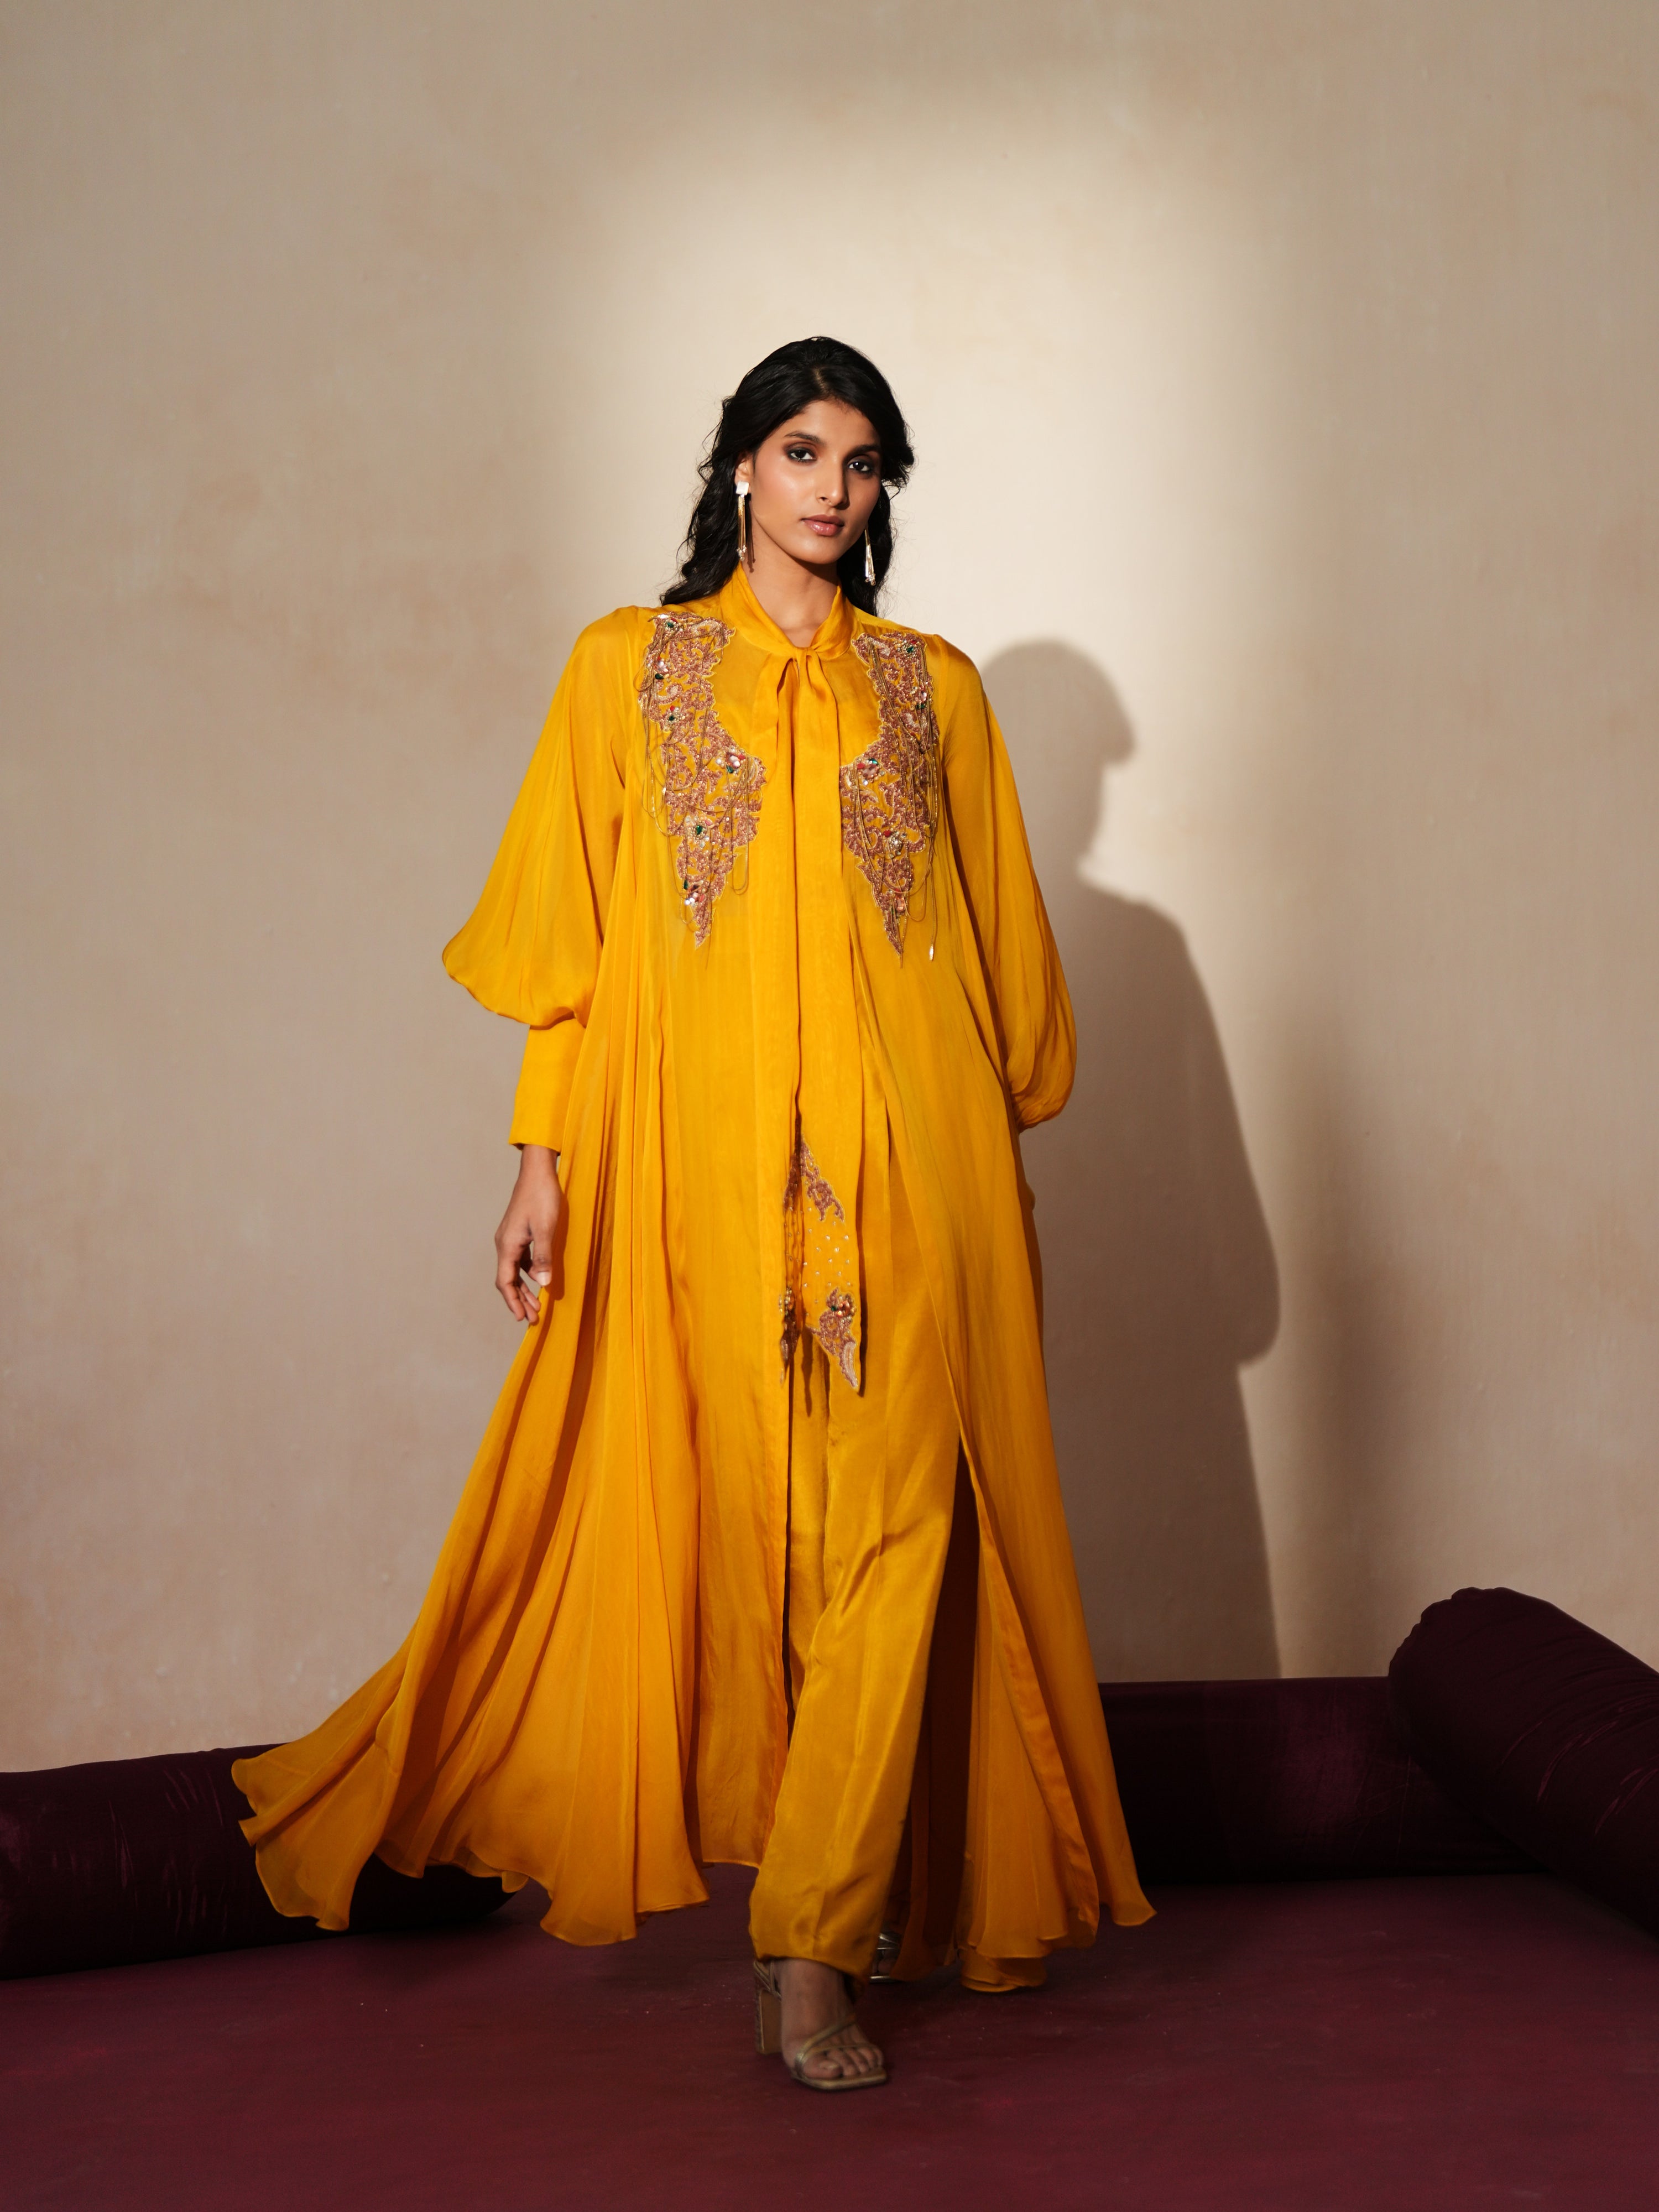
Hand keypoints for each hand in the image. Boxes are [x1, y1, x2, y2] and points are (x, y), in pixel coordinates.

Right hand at [495, 1145, 562, 1322]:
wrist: (537, 1172)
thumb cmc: (542, 1197)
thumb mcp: (546, 1228)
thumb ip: (544, 1257)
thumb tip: (543, 1285)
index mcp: (508, 1245)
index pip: (505, 1282)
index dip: (513, 1302)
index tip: (521, 1318)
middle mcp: (504, 1244)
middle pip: (508, 1280)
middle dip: (519, 1300)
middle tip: (532, 1319)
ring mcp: (511, 1238)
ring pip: (514, 1271)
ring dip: (524, 1289)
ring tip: (536, 1306)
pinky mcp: (519, 1233)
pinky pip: (520, 1261)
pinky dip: (528, 1274)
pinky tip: (540, 1280)